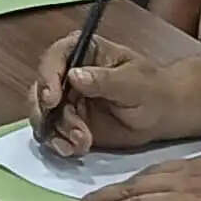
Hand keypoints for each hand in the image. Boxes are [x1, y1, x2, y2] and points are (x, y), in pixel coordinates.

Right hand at [32, 37, 197, 156]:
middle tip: (67, 126)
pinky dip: (60, 143)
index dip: (47, 76)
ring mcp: (65, 100)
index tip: (52, 99)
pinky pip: (53, 134)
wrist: (161, 115)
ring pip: (44, 115)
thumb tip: (74, 76)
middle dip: (46, 111)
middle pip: (40, 88)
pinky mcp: (68, 123)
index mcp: (83, 52)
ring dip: (58, 131)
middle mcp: (67, 74)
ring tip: (83, 141)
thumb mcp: (133, 82)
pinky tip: (76, 149)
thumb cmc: (151, 89)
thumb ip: (104, 80)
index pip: (55, 57)